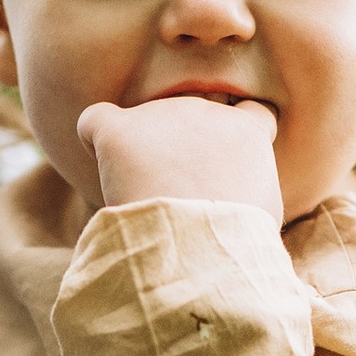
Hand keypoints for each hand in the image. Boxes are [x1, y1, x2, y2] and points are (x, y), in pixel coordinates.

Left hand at [81, 93, 282, 222]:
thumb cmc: (235, 240)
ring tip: (145, 200)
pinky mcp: (119, 132)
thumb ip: (250, 189)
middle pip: (188, 120)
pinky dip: (94, 141)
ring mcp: (161, 116)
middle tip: (175, 199)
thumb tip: (232, 200)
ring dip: (140, 157)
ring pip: (142, 126)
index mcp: (247, 131)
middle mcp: (205, 112)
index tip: (219, 162)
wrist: (200, 244)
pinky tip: (105, 169)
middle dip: (179, 152)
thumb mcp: (262, 213)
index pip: (248, 112)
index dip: (231, 132)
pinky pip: (94, 121)